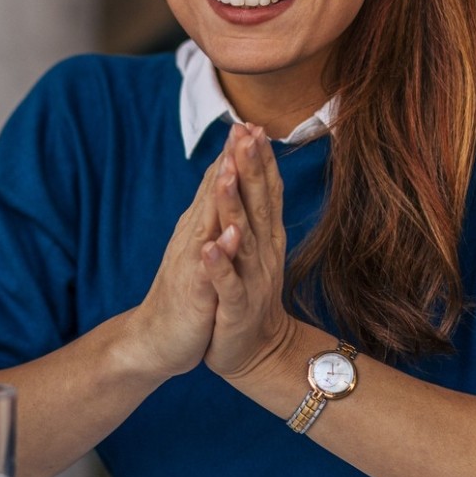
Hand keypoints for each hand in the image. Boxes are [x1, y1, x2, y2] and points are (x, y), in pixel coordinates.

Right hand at [119, 135, 228, 379]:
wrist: (156, 340)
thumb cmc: (185, 295)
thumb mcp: (202, 250)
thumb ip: (212, 217)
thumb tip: (224, 183)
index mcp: (201, 227)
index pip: (219, 184)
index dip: (235, 155)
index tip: (251, 123)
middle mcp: (194, 237)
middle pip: (213, 193)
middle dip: (228, 161)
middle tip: (241, 126)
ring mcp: (192, 263)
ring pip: (207, 224)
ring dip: (219, 197)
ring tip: (231, 168)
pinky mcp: (193, 293)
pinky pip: (206, 270)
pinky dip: (217, 253)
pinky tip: (228, 236)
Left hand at [201, 124, 298, 380]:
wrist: (255, 351)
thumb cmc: (248, 295)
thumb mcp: (254, 250)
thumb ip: (256, 213)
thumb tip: (256, 171)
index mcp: (265, 239)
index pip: (264, 192)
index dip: (260, 159)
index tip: (253, 125)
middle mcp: (262, 254)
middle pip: (257, 205)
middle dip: (252, 169)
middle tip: (249, 134)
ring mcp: (250, 280)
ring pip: (242, 238)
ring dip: (235, 207)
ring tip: (228, 176)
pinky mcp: (234, 307)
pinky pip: (226, 283)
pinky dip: (219, 264)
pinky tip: (210, 246)